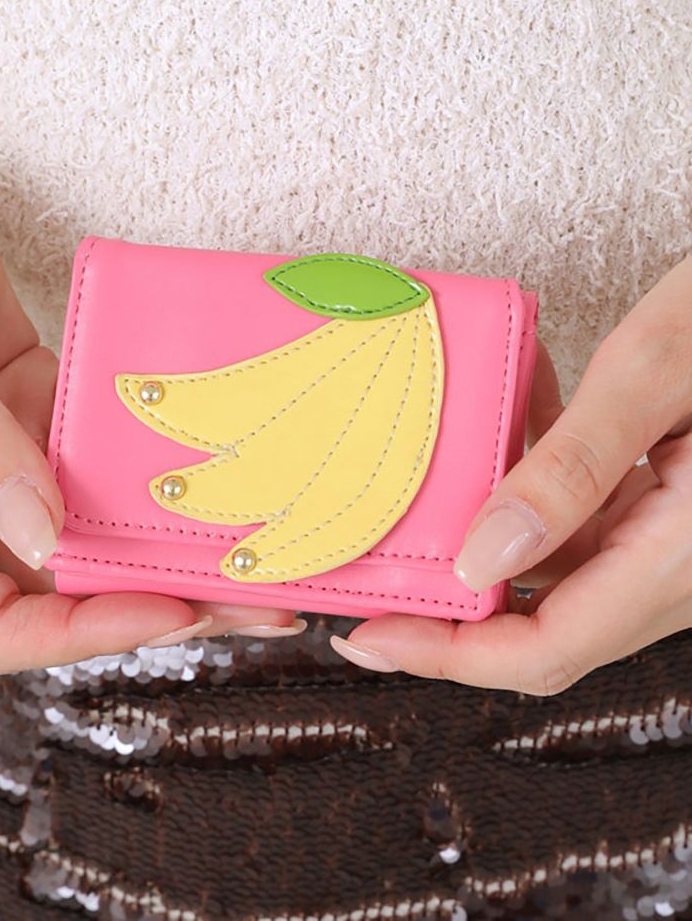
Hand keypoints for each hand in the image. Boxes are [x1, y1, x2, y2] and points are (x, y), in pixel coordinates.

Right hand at [0, 156, 303, 672]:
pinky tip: (222, 462)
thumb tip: (45, 540)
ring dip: (176, 537)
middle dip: (165, 597)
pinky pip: (109, 452)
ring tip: (263, 542)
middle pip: (74, 584)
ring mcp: (15, 454)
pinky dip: (161, 463)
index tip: (170, 612)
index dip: (84, 633)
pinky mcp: (47, 409)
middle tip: (259, 598)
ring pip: (104, 522)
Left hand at [330, 254, 691, 693]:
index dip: (450, 657)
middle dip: (454, 617)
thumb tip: (481, 558)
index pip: (548, 648)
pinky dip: (527, 503)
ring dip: (485, 549)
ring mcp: (672, 545)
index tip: (372, 640)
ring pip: (557, 580)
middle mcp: (678, 570)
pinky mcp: (666, 514)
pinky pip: (580, 533)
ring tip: (420, 514)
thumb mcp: (651, 376)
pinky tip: (500, 447)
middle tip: (376, 592)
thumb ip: (569, 472)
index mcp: (682, 555)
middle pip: (545, 628)